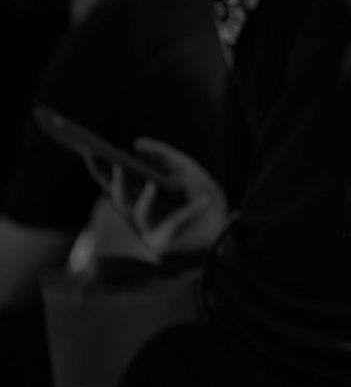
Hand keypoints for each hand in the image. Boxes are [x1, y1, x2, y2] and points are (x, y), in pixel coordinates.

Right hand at [86, 138, 227, 262]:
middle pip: (120, 201)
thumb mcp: (185, 168)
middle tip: (118, 166)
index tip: (87, 151)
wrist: (225, 223)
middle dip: (118, 185)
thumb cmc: (200, 193)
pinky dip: (193, 212)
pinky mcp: (167, 242)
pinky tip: (205, 200)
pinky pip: (178, 225)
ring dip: (145, 200)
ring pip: (139, 215)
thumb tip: (136, 144)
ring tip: (153, 185)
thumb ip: (162, 155)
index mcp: (138, 197)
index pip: (113, 183)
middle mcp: (139, 214)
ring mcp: (150, 230)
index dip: (99, 170)